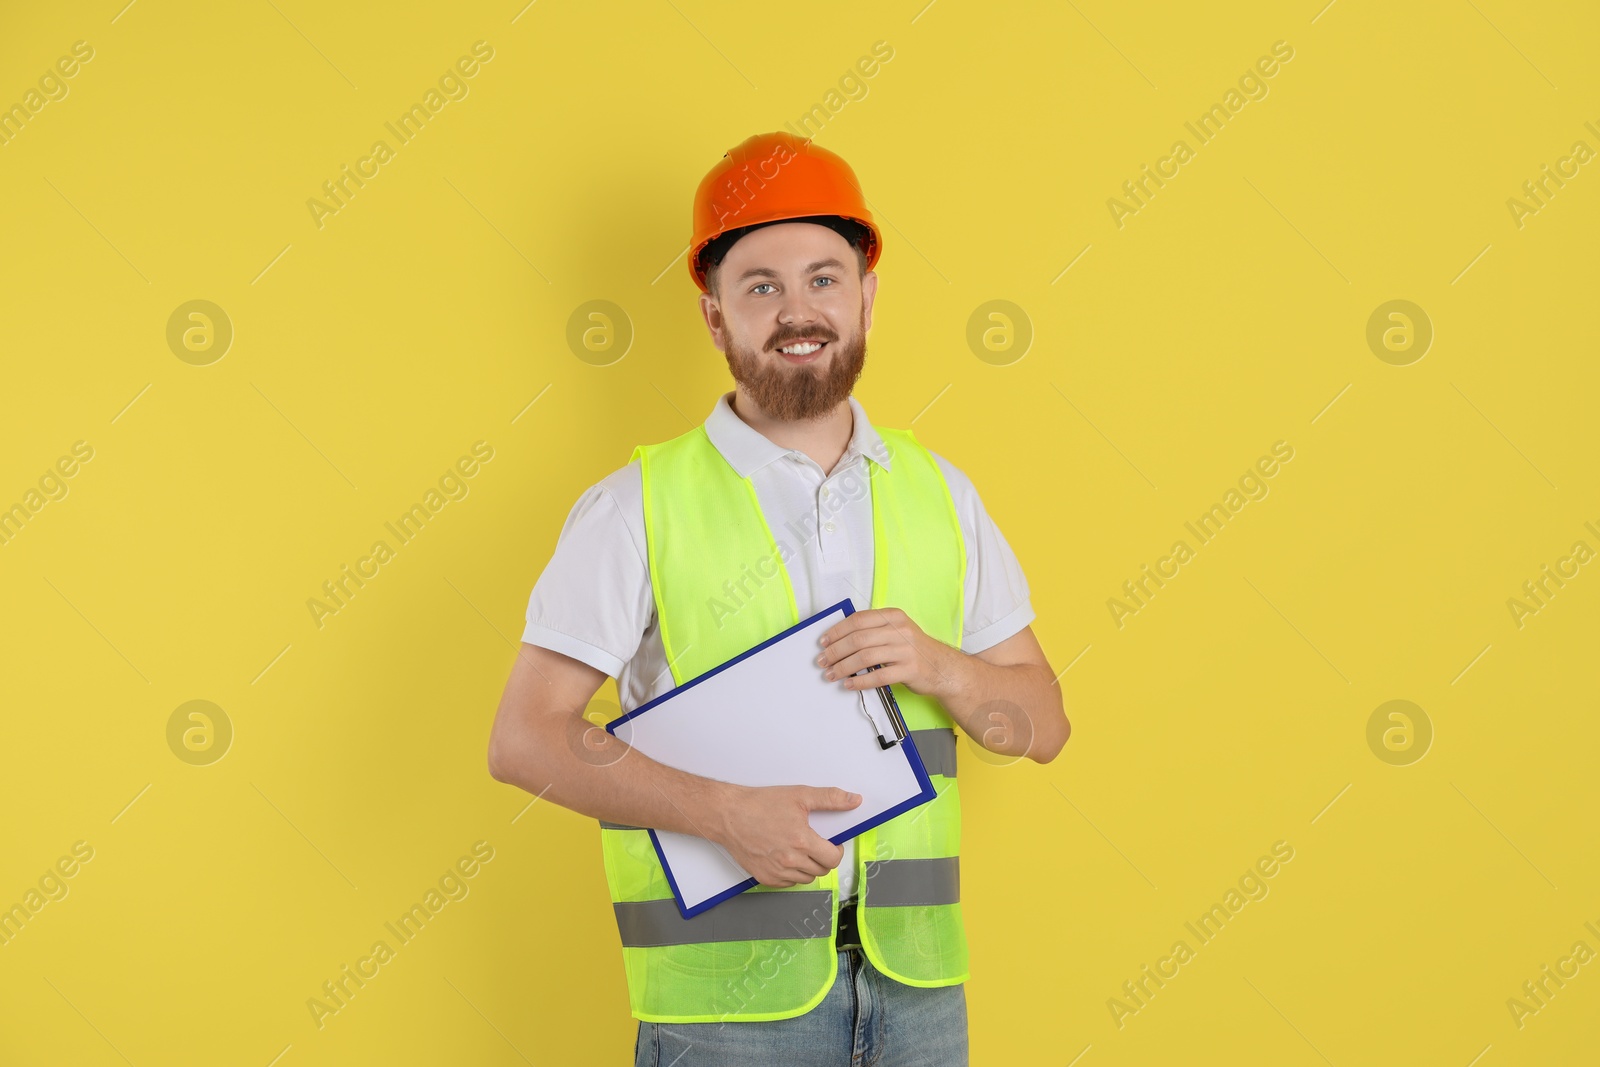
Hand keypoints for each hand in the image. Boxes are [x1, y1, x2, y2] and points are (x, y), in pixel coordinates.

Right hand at [712, 784, 860, 887]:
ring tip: (799, 849)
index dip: (836, 850)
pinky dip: (792, 873)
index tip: (832, 844)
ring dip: (808, 866)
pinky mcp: (765, 878)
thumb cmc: (759, 805)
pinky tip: (785, 857)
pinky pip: (788, 883)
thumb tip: (853, 800)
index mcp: (802, 841)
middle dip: (823, 858)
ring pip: (806, 878)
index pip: (833, 858)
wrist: (729, 815)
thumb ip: (830, 799)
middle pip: (821, 870)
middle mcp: (790, 860)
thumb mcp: (799, 795)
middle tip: (814, 844)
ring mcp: (777, 872)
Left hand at [816, 606, 958, 699]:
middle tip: (823, 661)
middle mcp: (900, 630)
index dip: (837, 631)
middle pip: (859, 639)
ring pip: (865, 657)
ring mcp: (905, 650)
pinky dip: (860, 682)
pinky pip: (878, 676)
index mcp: (893, 617)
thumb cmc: (914, 649)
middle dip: (836, 651)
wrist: (942, 667)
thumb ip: (873, 629)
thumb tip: (839, 638)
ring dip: (844, 667)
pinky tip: (850, 685)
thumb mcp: (897, 630)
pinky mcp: (909, 670)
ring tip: (832, 674)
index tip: (824, 642)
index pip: (858, 620)